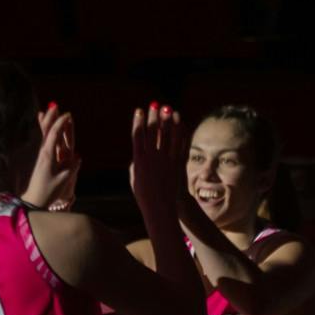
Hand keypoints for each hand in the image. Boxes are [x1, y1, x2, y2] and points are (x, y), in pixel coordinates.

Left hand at [22, 102, 79, 211]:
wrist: (35, 200)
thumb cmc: (50, 191)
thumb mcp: (63, 180)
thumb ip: (71, 167)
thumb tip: (78, 156)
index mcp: (49, 156)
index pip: (55, 135)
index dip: (61, 123)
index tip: (68, 114)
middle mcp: (44, 153)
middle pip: (47, 131)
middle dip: (52, 118)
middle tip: (55, 105)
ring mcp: (41, 155)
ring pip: (44, 135)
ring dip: (47, 122)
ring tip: (46, 110)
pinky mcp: (41, 159)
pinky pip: (43, 140)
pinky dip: (44, 131)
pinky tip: (43, 126)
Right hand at [129, 102, 183, 216]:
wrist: (160, 209)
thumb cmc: (144, 195)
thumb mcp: (134, 177)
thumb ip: (135, 162)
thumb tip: (137, 152)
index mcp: (139, 161)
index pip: (138, 136)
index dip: (138, 122)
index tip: (139, 111)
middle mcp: (152, 159)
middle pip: (153, 132)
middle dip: (154, 116)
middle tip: (155, 105)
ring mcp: (166, 161)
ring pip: (168, 136)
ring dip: (169, 121)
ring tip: (169, 109)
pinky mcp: (177, 165)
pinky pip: (180, 145)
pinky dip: (180, 133)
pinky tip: (181, 124)